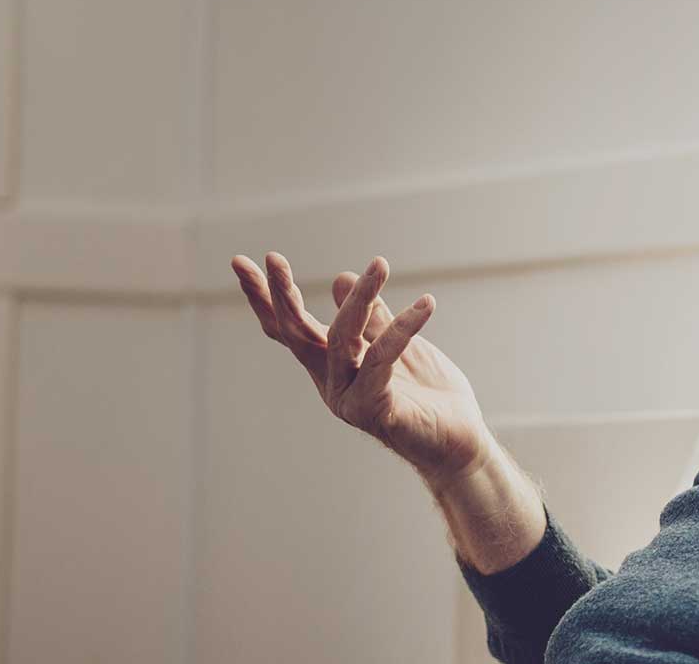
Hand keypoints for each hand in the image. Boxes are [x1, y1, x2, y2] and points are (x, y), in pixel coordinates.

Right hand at [231, 253, 493, 489]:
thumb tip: (341, 277)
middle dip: (283, 295)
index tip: (239, 263)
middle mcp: (332, 383)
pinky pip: (382, 360)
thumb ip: (372, 317)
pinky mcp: (377, 410)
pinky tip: (425, 305)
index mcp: (331, 367)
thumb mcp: (397, 342)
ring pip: (342, 339)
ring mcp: (350, 400)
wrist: (459, 441)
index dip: (265, 298)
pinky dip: (402, 329)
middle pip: (298, 334)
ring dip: (360, 298)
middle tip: (272, 258)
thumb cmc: (426, 394)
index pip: (289, 329)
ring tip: (380, 264)